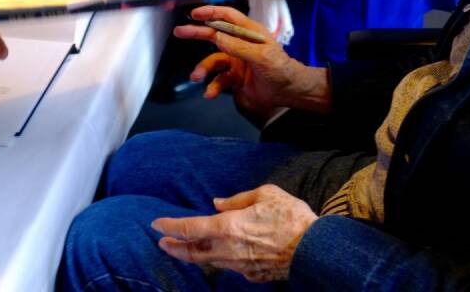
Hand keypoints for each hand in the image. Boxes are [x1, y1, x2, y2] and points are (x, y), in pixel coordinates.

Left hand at [153, 184, 317, 282]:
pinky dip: (221, 259)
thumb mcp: (265, 194)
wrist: (313, 249)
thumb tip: (218, 203)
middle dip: (174, 247)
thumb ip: (237, 199)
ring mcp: (239, 265)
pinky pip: (230, 266)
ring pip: (209, 261)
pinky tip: (222, 254)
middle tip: (162, 243)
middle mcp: (227, 249)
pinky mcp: (252, 274)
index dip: (170, 226)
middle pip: (192, 252)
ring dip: (194, 255)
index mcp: (227, 227)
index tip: (157, 224)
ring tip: (186, 249)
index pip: (189, 228)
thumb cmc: (290, 217)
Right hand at [173, 5, 329, 114]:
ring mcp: (237, 61)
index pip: (227, 17)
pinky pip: (219, 80)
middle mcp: (240, 43)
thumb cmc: (281, 69)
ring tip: (196, 76)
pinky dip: (213, 87)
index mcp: (249, 32)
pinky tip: (209, 94)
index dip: (211, 12)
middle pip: (215, 35)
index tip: (194, 14)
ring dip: (203, 68)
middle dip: (197, 33)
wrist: (289, 92)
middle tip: (179, 32)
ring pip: (213, 61)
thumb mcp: (261, 56)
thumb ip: (237, 47)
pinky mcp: (235, 78)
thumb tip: (215, 36)